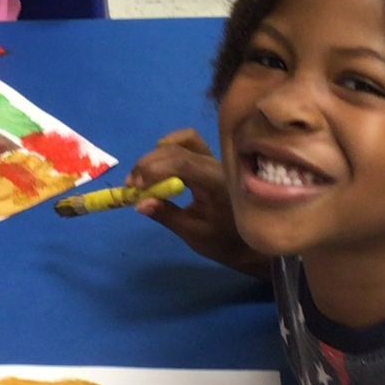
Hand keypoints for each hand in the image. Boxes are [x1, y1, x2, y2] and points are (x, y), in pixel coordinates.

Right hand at [128, 130, 263, 275]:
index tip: (135, 186)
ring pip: (185, 140)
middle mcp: (217, 165)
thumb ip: (167, 215)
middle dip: (150, 163)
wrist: (251, 244)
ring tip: (144, 173)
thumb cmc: (224, 241)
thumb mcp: (193, 233)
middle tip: (132, 184)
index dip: (155, 169)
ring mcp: (216, 160)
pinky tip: (159, 165)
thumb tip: (139, 203)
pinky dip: (171, 149)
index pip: (183, 162)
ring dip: (160, 152)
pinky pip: (190, 145)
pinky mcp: (211, 162)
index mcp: (217, 183)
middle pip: (179, 149)